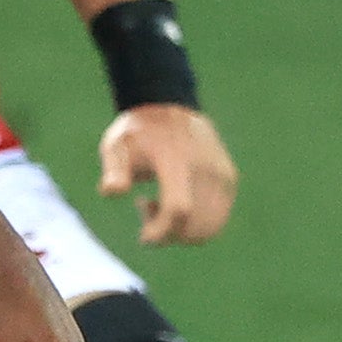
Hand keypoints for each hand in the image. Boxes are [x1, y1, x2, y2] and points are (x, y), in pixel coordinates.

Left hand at [98, 107, 237, 244]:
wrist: (169, 106)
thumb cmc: (138, 133)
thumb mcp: (116, 145)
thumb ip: (114, 170)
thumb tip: (112, 192)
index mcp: (177, 160)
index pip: (178, 208)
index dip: (161, 231)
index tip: (143, 236)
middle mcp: (206, 168)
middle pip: (194, 226)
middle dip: (168, 235)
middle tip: (146, 210)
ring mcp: (222, 176)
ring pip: (208, 230)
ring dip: (182, 232)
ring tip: (160, 207)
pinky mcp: (229, 182)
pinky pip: (216, 221)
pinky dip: (196, 226)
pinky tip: (177, 206)